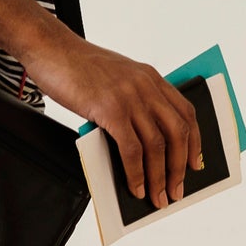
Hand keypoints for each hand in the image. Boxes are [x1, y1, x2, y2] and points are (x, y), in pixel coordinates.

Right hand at [25, 31, 202, 208]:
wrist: (51, 50)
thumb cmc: (77, 67)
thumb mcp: (115, 80)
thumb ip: (131, 104)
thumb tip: (139, 144)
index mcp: (151, 77)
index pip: (185, 112)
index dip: (194, 142)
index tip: (194, 164)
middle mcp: (146, 86)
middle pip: (177, 132)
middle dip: (179, 167)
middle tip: (176, 190)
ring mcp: (129, 98)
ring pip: (156, 144)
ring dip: (159, 176)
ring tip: (157, 196)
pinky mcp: (110, 109)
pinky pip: (131, 149)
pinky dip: (136, 172)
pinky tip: (135, 186)